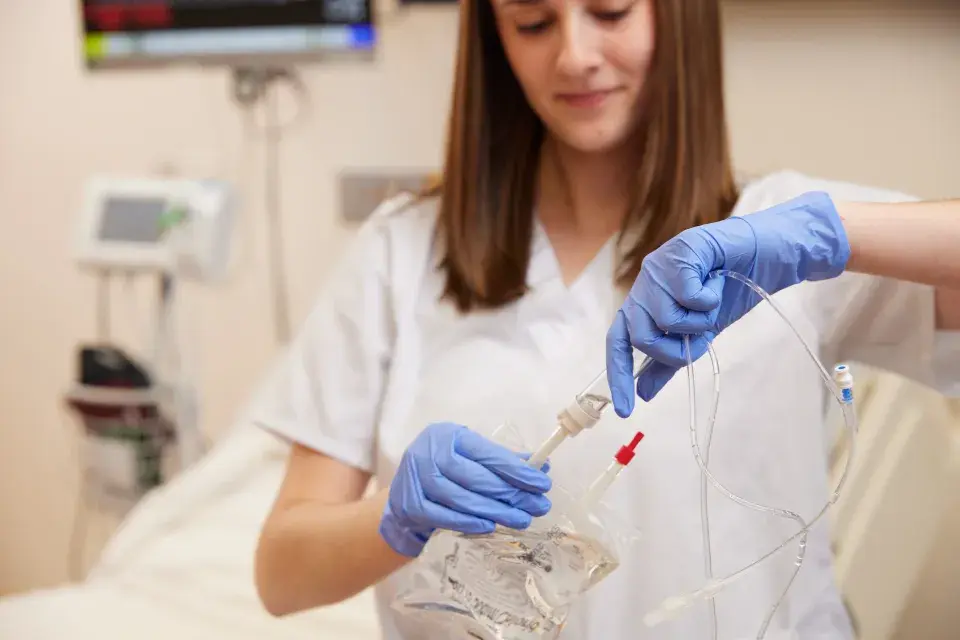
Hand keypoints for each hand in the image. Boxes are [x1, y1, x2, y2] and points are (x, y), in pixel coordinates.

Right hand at [379, 422, 552, 556]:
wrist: (402, 488)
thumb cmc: (444, 466)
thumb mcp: (468, 453)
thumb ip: (502, 459)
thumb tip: (541, 465)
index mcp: (449, 436)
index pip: (488, 454)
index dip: (517, 470)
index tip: (542, 484)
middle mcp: (431, 454)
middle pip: (478, 478)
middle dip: (512, 494)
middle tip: (538, 506)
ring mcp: (418, 480)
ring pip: (464, 500)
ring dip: (497, 512)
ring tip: (522, 520)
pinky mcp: (413, 505)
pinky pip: (447, 517)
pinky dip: (470, 523)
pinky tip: (491, 526)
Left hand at [607, 191, 849, 414]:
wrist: (766, 257)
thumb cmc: (730, 292)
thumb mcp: (699, 335)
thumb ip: (669, 360)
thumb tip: (643, 392)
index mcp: (644, 302)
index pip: (619, 341)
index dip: (619, 375)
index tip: (625, 410)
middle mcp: (645, 283)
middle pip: (641, 335)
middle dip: (673, 348)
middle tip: (700, 337)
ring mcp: (660, 265)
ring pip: (665, 318)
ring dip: (698, 321)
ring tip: (712, 302)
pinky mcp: (681, 250)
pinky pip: (688, 296)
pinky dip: (709, 299)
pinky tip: (717, 283)